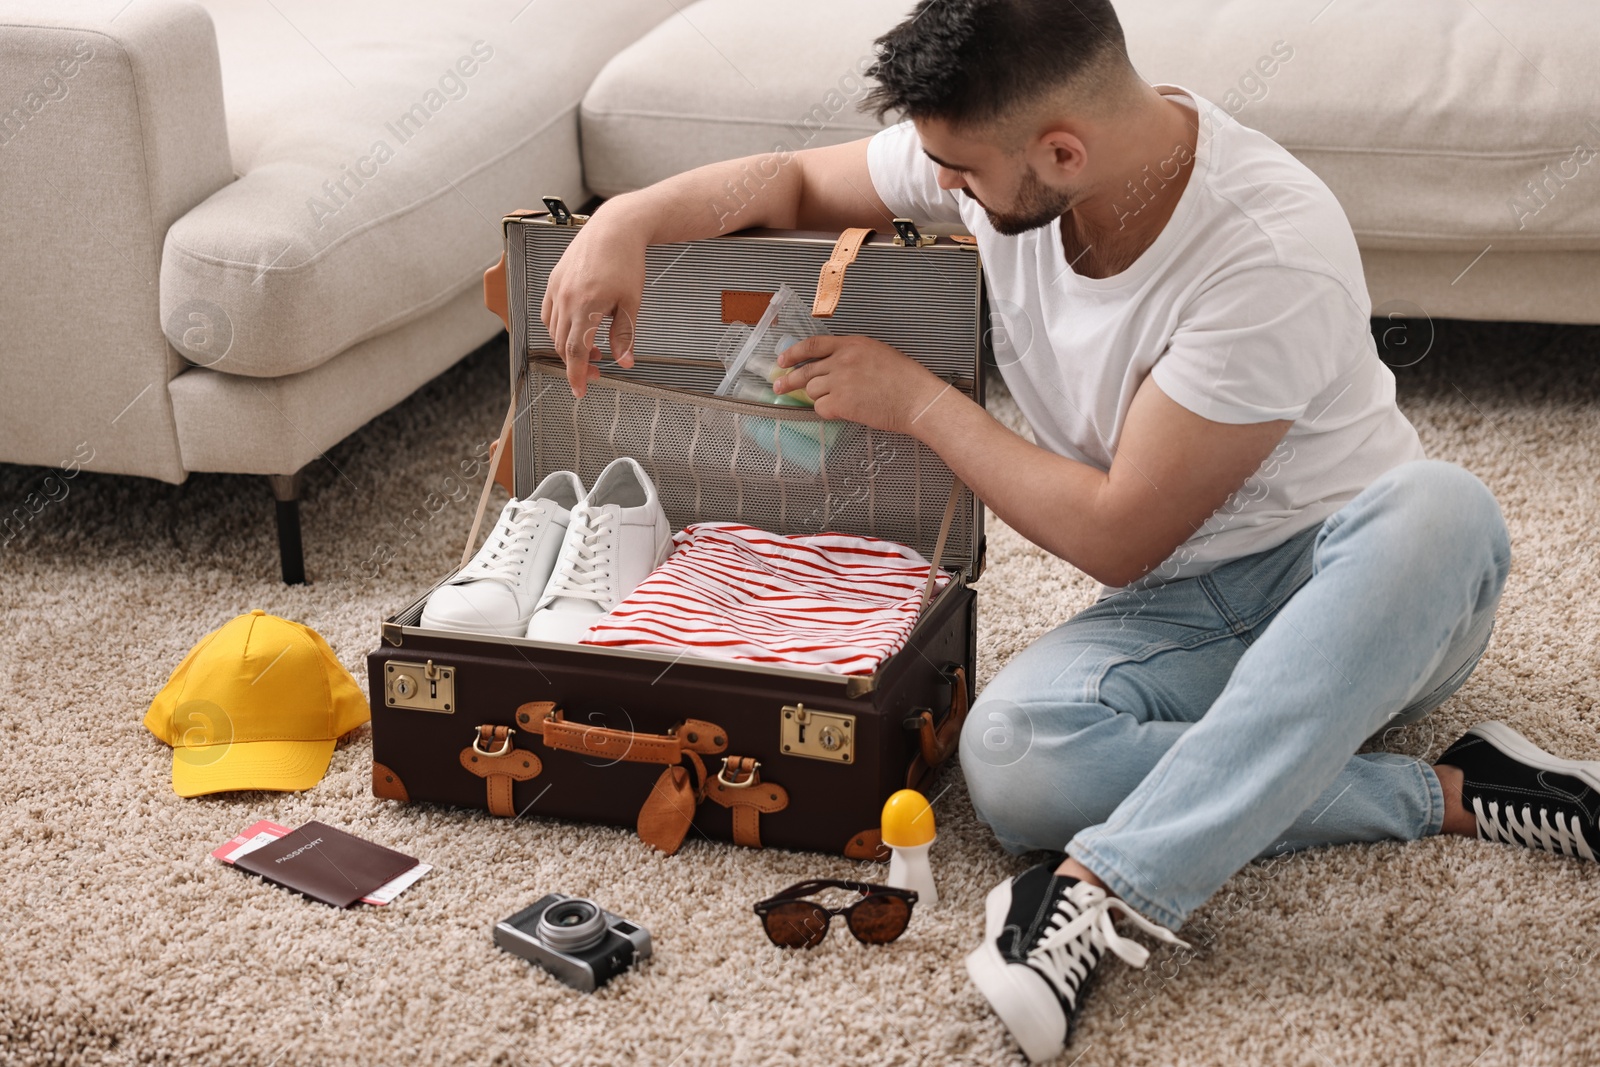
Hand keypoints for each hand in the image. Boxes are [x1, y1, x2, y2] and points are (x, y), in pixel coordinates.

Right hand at [540, 206, 647, 396]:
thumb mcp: (631, 302)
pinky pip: (548, 312)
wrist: (615, 227)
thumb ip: (624, 335)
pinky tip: (576, 328)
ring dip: (569, 346)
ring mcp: (557, 289)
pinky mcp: (554, 280)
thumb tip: (624, 361)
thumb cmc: (626, 260)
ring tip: (593, 347)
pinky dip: (558, 327)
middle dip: (577, 364)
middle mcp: (566, 298)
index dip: (576, 375)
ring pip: (554, 330)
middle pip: (562, 344)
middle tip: (597, 371)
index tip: (579, 390)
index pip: (575, 351)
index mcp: (586, 306)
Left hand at [772, 335, 951, 435]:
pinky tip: (843, 411)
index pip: (813, 344)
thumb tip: (830, 367)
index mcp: (852, 344)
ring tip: (837, 402)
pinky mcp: (842, 402)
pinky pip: (821, 408)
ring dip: (819, 398)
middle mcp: (842, 360)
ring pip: (812, 391)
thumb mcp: (878, 353)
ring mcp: (840, 381)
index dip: (794, 353)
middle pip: (806, 370)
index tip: (782, 360)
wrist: (917, 399)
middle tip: (779, 386)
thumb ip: (852, 356)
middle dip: (788, 380)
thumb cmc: (905, 379)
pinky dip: (827, 412)